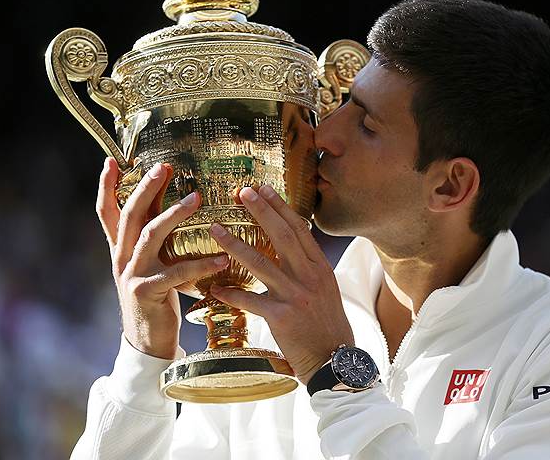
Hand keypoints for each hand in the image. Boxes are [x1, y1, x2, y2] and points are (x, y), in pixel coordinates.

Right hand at [96, 157, 228, 358]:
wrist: (146, 340)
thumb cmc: (157, 295)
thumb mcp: (152, 263)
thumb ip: (158, 236)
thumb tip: (178, 203)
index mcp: (121, 249)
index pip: (108, 211)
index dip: (106, 186)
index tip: (112, 160)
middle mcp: (122, 257)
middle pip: (130, 215)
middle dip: (145, 188)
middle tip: (163, 167)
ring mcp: (131, 274)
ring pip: (150, 236)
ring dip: (174, 214)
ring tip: (197, 198)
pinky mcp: (147, 292)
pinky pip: (176, 273)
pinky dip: (201, 265)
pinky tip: (223, 258)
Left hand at [207, 185, 354, 384]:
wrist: (335, 360)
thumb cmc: (328, 326)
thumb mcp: (326, 290)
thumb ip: (309, 269)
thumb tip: (292, 248)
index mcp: (320, 268)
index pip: (299, 229)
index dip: (280, 207)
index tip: (264, 189)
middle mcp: (309, 277)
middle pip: (282, 236)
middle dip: (261, 211)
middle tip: (242, 192)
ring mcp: (296, 296)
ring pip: (261, 263)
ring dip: (235, 244)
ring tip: (215, 229)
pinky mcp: (281, 317)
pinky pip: (250, 300)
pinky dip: (231, 294)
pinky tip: (214, 288)